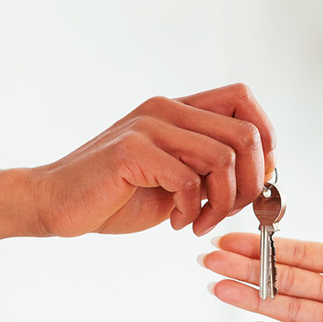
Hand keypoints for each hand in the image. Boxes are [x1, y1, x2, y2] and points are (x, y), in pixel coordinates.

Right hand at [0, 83, 276, 247]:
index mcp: (178, 110)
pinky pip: (188, 179)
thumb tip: (266, 173)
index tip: (256, 178)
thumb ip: (213, 169)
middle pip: (245, 134)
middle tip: (228, 211)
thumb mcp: (177, 179)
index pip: (243, 100)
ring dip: (222, 202)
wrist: (56, 203)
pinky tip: (175, 222)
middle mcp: (166, 108)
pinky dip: (191, 209)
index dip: (265, 138)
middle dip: (252, 183)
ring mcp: (148, 126)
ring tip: (198, 221)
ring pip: (223, 158)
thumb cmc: (117, 195)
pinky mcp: (131, 150)